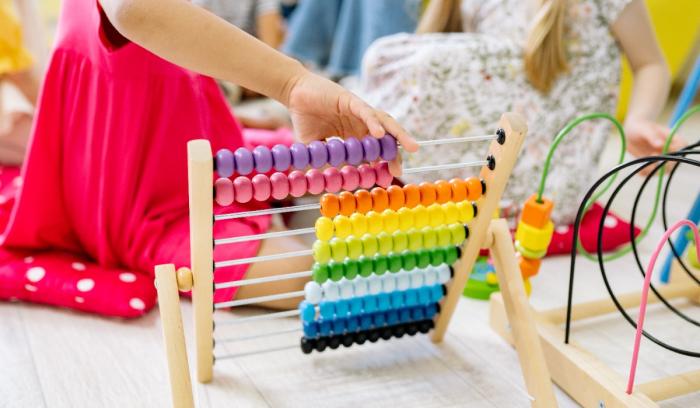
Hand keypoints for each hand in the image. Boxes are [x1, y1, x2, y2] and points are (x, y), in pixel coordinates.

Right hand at [285, 72, 417, 175]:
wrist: (293, 94)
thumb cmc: (304, 117)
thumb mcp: (316, 145)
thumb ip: (324, 159)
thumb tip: (331, 178)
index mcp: (355, 134)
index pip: (376, 149)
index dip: (384, 162)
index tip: (389, 176)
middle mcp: (361, 122)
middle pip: (386, 137)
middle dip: (396, 151)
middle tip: (401, 169)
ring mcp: (358, 110)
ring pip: (384, 122)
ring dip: (398, 134)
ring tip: (410, 147)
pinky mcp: (350, 100)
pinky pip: (366, 112)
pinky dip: (374, 122)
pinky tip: (380, 134)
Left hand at [625, 118, 684, 174]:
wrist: (629, 133)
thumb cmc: (639, 127)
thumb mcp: (645, 130)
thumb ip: (652, 136)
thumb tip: (660, 144)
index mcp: (672, 138)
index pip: (682, 146)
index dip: (676, 150)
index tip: (662, 150)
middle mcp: (670, 150)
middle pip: (675, 161)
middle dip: (665, 164)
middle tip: (652, 158)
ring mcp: (662, 159)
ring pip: (664, 170)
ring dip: (654, 170)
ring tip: (643, 164)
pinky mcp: (652, 165)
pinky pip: (652, 173)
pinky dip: (646, 173)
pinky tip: (639, 170)